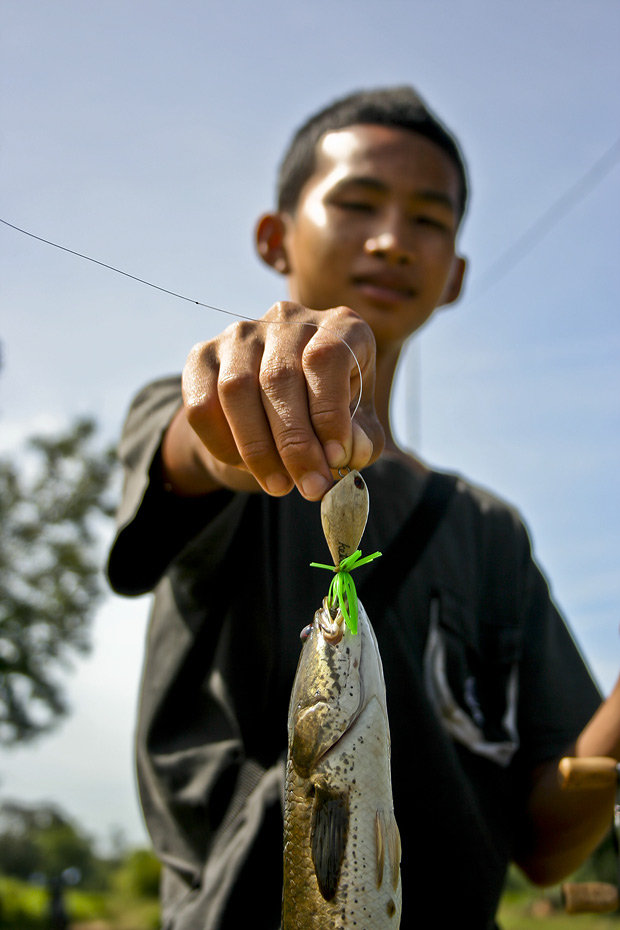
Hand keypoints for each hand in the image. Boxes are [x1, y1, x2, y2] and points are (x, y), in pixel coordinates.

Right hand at [179, 301, 383, 499]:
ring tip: (280, 486)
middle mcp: (288, 318)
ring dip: (258, 449)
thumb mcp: (359, 424)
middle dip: (295, 445)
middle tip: (310, 488)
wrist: (277, 404)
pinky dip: (223, 444)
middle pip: (279, 379)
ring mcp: (241, 334)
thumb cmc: (329, 411)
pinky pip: (202, 404)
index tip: (336, 458)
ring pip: (236, 390)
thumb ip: (364, 438)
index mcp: (338, 325)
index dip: (329, 411)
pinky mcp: (203, 354)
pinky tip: (246, 467)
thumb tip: (353, 450)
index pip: (326, 357)